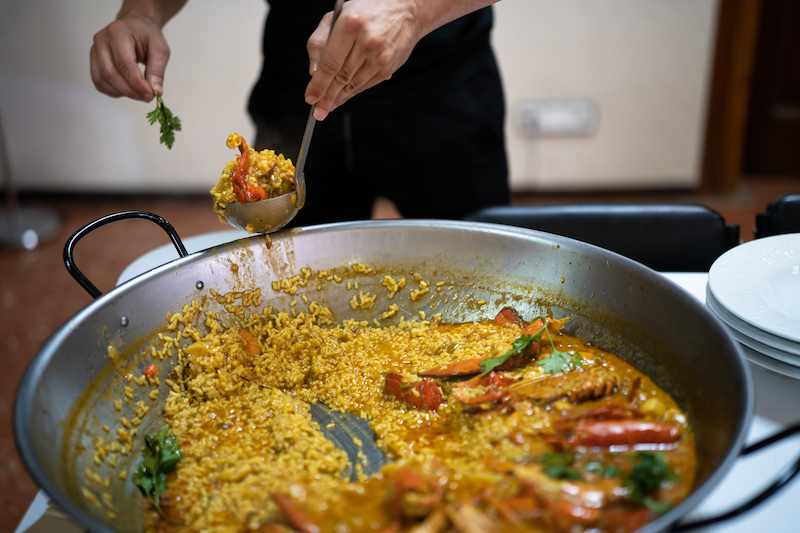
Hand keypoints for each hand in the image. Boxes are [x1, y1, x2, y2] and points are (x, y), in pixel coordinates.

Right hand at [90, 17, 170, 100]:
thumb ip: (157, 70)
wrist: (135, 28)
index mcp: (117, 32)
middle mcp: (101, 40)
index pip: (124, 64)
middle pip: (109, 73)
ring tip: (139, 93)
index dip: (137, 83)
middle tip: (147, 97)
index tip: (151, 95)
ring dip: (122, 92)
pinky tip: (128, 89)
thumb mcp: (160, 49)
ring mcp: (94, 51)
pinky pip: (99, 82)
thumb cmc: (147, 36)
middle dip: (130, 91)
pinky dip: (114, 91)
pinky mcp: (93, 61)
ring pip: (102, 80)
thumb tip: (155, 91)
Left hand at [304, 0, 423, 120]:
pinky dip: (353, 92)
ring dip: (339, 98)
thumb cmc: (367, 11)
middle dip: (327, 97)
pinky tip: (343, 97)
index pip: (330, 62)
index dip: (319, 84)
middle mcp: (367, 41)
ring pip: (354, 84)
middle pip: (341, 77)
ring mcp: (381, 56)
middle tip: (318, 112)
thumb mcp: (336, 16)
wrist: (406, 10)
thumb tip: (313, 72)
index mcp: (351, 24)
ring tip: (328, 107)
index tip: (311, 97)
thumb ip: (319, 41)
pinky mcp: (389, 67)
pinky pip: (366, 84)